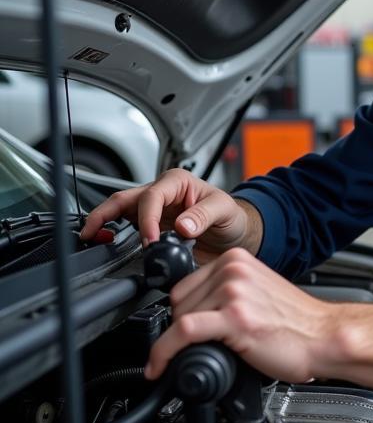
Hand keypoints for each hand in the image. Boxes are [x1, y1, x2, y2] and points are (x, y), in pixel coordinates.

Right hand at [79, 168, 260, 263]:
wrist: (233, 233)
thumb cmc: (231, 216)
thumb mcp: (225, 211)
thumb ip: (204, 216)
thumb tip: (182, 226)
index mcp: (177, 182)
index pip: (152, 197)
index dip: (147, 219)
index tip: (151, 240)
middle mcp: (161, 193)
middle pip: (125, 198)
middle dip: (105, 213)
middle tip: (92, 232)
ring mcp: (153, 209)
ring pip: (119, 210)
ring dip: (102, 221)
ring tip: (89, 235)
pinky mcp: (151, 225)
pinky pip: (126, 226)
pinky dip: (112, 232)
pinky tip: (104, 240)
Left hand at [144, 248, 340, 382]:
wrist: (326, 338)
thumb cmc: (299, 324)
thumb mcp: (258, 294)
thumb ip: (228, 294)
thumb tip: (197, 314)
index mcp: (237, 261)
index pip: (185, 285)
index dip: (181, 314)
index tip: (177, 333)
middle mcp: (233, 270)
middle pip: (178, 301)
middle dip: (182, 329)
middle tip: (203, 347)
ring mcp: (234, 292)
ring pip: (178, 317)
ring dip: (179, 344)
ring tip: (205, 355)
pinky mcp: (235, 317)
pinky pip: (183, 332)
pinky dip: (164, 352)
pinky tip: (160, 367)